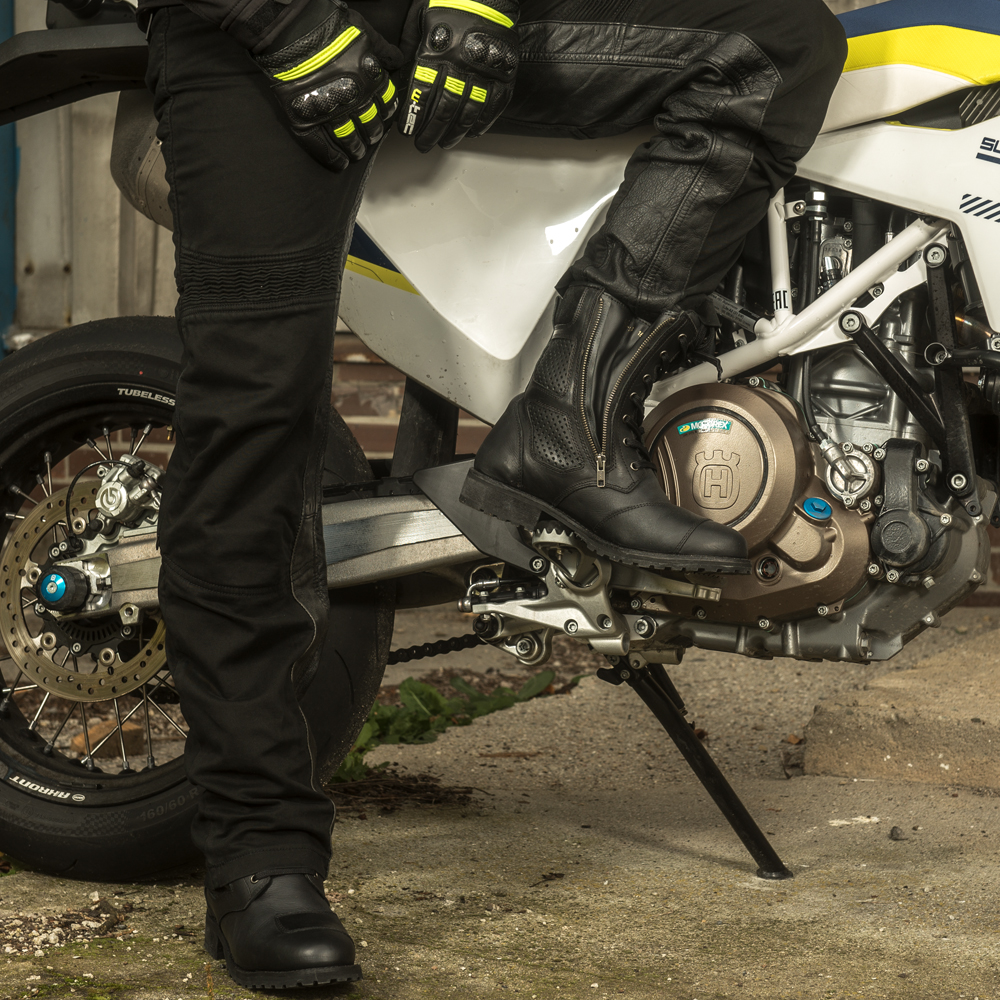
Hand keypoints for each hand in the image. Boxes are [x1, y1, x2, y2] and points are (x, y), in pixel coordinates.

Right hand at [255, 0, 400, 170]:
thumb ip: (382, 49)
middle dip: (372, 134)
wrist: (292, 28)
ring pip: (349, 139)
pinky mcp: (306, 119)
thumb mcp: (364, 32)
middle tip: (370, 139)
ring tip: (357, 153)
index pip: (386, 105)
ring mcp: (330, 111)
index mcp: (370, 80)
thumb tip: (397, 60)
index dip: (385, 114)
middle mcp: (354, 99)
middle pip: (369, 126)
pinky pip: (322, 146)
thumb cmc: (328, 25)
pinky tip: (339, 164)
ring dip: (355, 149)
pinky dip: (332, 158)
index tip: (383, 119)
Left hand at [399, 0, 518, 152]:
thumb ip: (410, 45)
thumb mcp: (420, 17)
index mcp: (437, 52)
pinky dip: (482, 123)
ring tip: (445, 143)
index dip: (413, 116)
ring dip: (455, 132)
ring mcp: (484, 72)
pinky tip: (471, 133)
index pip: (421, 93)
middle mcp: (460, 66)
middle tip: (423, 145)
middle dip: (431, 132)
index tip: (407, 131)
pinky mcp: (504, 75)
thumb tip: (399, 71)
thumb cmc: (450, 1)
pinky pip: (493, 107)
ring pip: (468, 113)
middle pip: (443, 109)